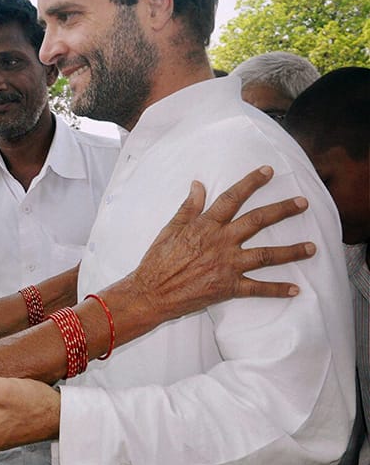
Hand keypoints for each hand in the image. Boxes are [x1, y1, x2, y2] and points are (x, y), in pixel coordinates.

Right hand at [123, 166, 314, 324]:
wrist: (151, 292)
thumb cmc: (157, 260)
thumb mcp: (170, 228)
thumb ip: (188, 207)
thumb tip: (198, 185)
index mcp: (205, 226)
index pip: (232, 199)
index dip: (250, 183)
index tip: (267, 171)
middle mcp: (221, 242)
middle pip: (257, 221)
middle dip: (282, 210)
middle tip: (302, 202)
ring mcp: (227, 265)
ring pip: (266, 255)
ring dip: (291, 251)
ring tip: (312, 247)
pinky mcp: (228, 287)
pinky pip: (258, 288)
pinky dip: (277, 289)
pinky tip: (295, 289)